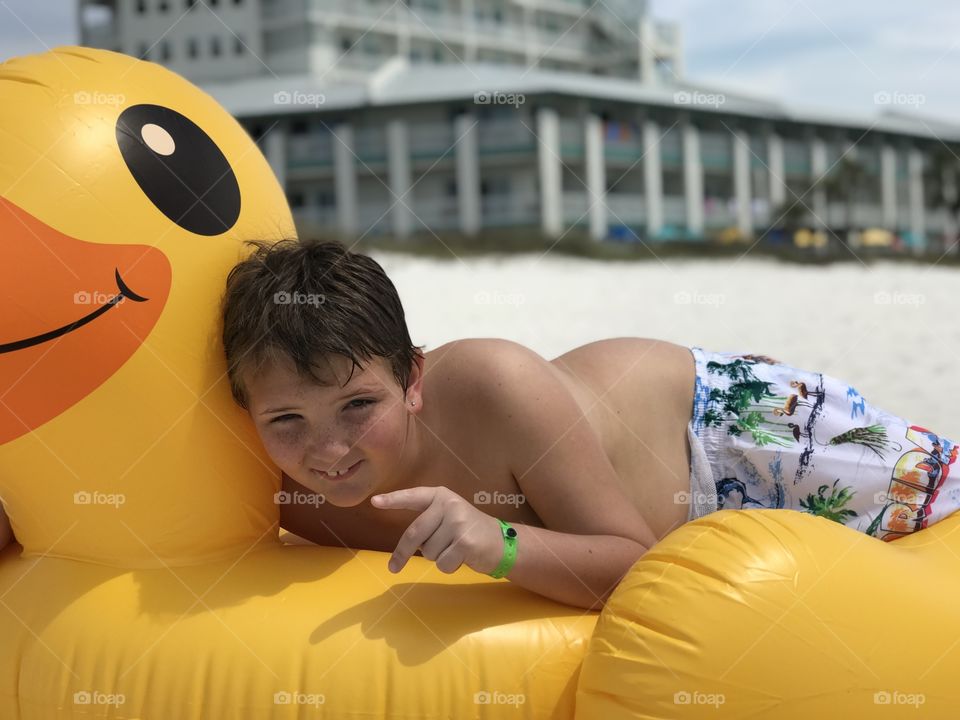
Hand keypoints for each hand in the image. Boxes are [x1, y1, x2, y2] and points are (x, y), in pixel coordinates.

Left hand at [371, 486, 501, 574]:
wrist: (501, 541)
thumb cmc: (468, 531)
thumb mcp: (449, 517)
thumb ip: (429, 522)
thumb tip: (406, 546)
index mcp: (441, 496)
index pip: (413, 497)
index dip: (393, 500)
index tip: (374, 502)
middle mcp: (449, 505)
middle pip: (414, 533)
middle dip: (402, 553)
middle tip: (393, 567)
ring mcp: (458, 523)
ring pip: (428, 552)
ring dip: (438, 557)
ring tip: (455, 549)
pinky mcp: (465, 542)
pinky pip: (442, 563)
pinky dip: (449, 566)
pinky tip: (463, 557)